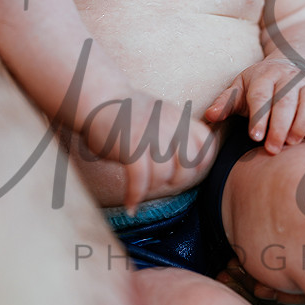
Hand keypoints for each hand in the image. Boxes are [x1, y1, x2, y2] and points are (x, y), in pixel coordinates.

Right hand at [81, 90, 216, 211]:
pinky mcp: (130, 146)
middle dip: (176, 180)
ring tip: (140, 187)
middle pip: (187, 167)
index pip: (206, 148)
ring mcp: (150, 135)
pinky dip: (135, 196)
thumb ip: (180, 136)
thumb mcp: (164, 118)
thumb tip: (195, 167)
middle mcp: (169, 124)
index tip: (181, 172)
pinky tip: (131, 205)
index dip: (198, 166)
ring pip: (163, 176)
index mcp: (180, 118)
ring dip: (151, 188)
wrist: (98, 98)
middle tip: (160, 181)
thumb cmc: (130, 116)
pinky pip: (140, 180)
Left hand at [205, 58, 304, 153]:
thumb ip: (225, 103)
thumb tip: (209, 115)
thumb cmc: (258, 87)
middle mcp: (290, 78)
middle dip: (280, 127)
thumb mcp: (240, 89)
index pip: (262, 96)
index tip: (254, 137)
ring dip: (303, 124)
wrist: (291, 69)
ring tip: (292, 144)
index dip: (259, 117)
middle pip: (287, 101)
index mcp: (265, 75)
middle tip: (272, 149)